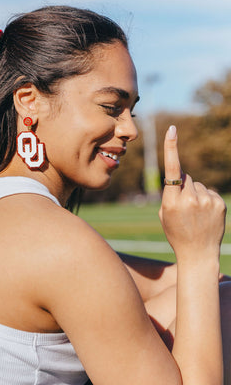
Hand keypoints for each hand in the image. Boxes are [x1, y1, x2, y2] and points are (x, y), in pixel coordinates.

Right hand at [159, 126, 225, 261]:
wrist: (198, 254)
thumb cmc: (177, 234)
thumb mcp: (165, 214)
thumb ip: (170, 193)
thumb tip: (183, 177)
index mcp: (171, 202)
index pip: (172, 169)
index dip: (172, 147)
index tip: (172, 129)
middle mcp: (190, 199)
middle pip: (186, 179)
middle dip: (183, 188)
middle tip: (184, 209)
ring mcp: (207, 201)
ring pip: (198, 185)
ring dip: (196, 195)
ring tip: (196, 215)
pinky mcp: (219, 204)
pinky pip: (210, 193)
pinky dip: (207, 201)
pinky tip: (206, 216)